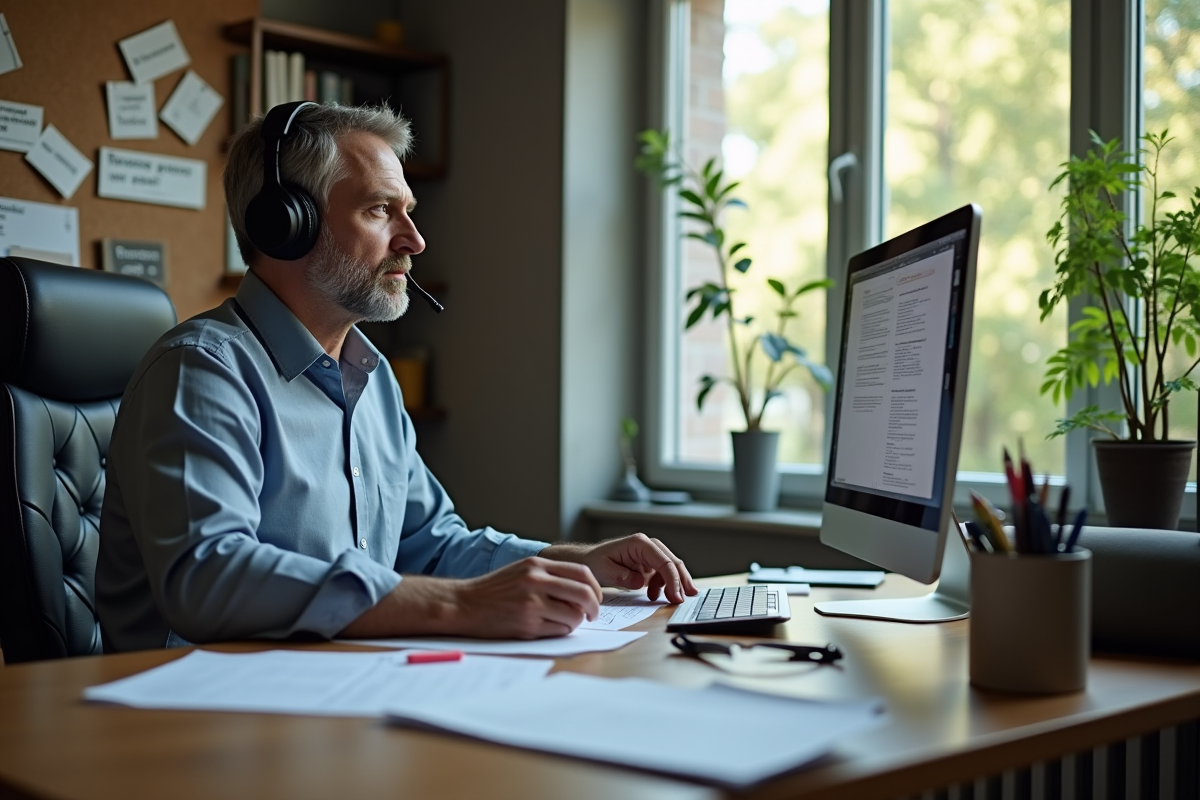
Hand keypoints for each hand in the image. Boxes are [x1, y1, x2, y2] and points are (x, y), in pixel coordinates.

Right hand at [449, 556, 602, 638]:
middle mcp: (535, 581)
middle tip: (592, 615)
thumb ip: (549, 575)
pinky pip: (558, 631)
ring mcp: (531, 603)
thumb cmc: (494, 590)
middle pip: (584, 593)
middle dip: (594, 607)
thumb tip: (583, 590)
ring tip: (564, 623)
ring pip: (574, 616)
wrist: (463, 604)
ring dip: (575, 623)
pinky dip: (560, 631)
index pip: (582, 573)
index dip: (595, 588)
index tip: (595, 598)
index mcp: (537, 565)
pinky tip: (548, 628)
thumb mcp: (521, 570)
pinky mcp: (526, 625)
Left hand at [543, 534, 697, 602]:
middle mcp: (648, 546)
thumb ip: (622, 575)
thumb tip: (641, 581)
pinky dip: (665, 586)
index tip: (676, 596)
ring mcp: (650, 555)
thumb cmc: (595, 563)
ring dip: (675, 584)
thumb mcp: (604, 570)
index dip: (672, 579)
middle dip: (682, 580)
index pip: (663, 561)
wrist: (589, 562)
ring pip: (672, 567)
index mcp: (639, 543)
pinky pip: (664, 574)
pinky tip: (655, 596)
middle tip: (686, 598)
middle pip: (673, 562)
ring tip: (673, 600)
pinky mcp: (649, 564)